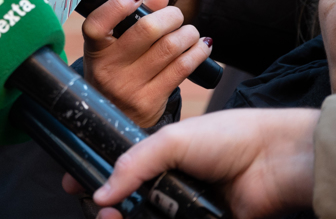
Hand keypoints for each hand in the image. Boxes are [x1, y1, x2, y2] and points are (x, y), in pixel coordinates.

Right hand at [80, 0, 211, 126]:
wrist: (115, 117)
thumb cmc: (116, 72)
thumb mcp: (113, 47)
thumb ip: (134, 19)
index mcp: (95, 50)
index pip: (98, 24)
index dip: (117, 6)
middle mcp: (108, 69)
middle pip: (146, 31)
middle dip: (170, 16)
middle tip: (177, 16)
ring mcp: (128, 87)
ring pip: (169, 49)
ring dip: (188, 34)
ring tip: (190, 32)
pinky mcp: (149, 101)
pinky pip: (181, 69)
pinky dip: (197, 53)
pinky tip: (202, 47)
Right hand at [87, 108, 319, 218]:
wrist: (274, 160)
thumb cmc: (228, 138)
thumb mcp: (170, 140)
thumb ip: (132, 164)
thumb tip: (102, 192)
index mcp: (161, 158)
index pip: (120, 173)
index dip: (97, 180)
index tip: (74, 187)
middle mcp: (172, 184)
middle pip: (131, 204)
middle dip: (111, 210)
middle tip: (101, 214)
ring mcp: (187, 208)